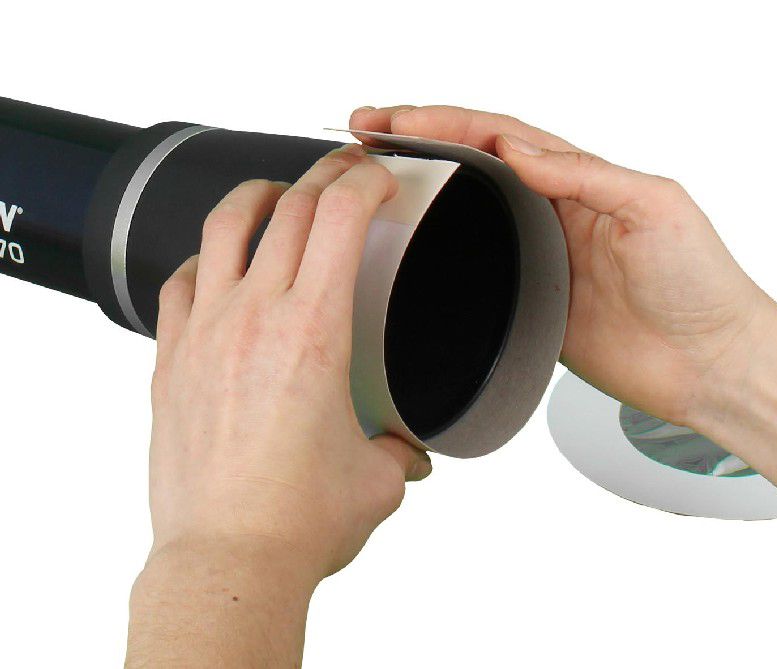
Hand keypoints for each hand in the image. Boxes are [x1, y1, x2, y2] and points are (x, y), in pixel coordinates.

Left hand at [128, 145, 431, 665]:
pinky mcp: (171, 359)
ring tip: (276, 193)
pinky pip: (180, 281)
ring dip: (257, 195)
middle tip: (344, 173)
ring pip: (223, 225)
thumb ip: (399, 453)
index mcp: (314, 331)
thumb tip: (406, 452)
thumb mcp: (376, 479)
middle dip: (325, 174)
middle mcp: (254, 317)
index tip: (380, 178)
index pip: (339, 216)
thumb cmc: (296, 518)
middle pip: (288, 206)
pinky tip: (217, 265)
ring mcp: (205, 333)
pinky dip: (205, 257)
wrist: (227, 556)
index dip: (365, 179)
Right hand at [349, 106, 776, 427]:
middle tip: (366, 133)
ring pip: (469, 214)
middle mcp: (554, 213)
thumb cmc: (700, 285)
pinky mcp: (533, 303)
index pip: (500, 137)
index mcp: (582, 181)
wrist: (708, 365)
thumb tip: (518, 151)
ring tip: (376, 177)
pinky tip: (416, 250)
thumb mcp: (655, 208)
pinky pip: (479, 273)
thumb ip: (585, 175)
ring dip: (424, 191)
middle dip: (418, 143)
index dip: (444, 122)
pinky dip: (443, 257)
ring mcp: (540, 258)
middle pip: (473, 166)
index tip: (395, 120)